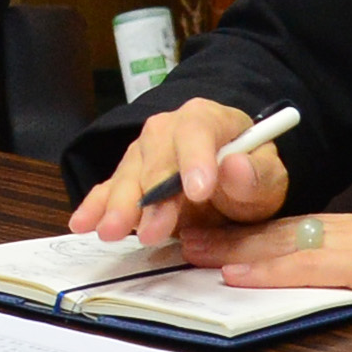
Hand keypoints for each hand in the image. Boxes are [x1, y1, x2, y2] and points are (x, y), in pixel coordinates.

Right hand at [66, 97, 291, 248]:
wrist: (230, 182)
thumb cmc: (249, 177)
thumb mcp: (269, 180)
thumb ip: (256, 176)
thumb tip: (236, 166)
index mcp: (208, 119)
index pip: (198, 129)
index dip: (196, 158)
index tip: (199, 192)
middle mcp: (169, 129)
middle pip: (156, 156)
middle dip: (153, 196)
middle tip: (153, 230)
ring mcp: (144, 152)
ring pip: (128, 173)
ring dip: (119, 204)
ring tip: (111, 232)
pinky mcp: (129, 177)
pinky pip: (107, 187)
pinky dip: (94, 205)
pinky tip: (82, 222)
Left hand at [169, 195, 351, 304]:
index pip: (300, 228)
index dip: (256, 230)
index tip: (219, 228)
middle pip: (279, 231)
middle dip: (230, 232)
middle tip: (185, 231)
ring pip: (282, 244)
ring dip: (234, 247)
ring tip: (192, 248)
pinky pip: (306, 267)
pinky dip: (266, 270)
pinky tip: (236, 274)